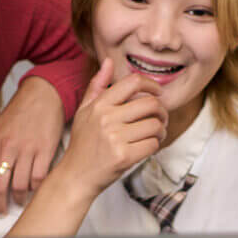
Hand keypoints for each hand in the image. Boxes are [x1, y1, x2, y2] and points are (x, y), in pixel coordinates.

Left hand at [0, 75, 66, 216]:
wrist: (43, 95)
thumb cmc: (19, 113)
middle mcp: (7, 148)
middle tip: (1, 211)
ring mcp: (27, 150)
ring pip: (20, 186)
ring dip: (19, 198)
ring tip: (19, 200)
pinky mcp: (46, 150)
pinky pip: (38, 178)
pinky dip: (36, 188)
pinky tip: (34, 189)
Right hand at [55, 58, 166, 200]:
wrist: (76, 176)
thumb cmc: (83, 144)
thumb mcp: (84, 111)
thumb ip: (97, 86)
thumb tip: (108, 61)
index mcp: (99, 105)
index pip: (133, 83)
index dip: (152, 85)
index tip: (157, 93)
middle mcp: (106, 119)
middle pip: (151, 104)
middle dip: (162, 111)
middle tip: (160, 118)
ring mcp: (115, 138)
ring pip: (155, 125)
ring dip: (161, 130)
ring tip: (155, 134)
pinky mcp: (124, 156)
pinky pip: (153, 144)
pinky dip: (155, 145)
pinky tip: (147, 146)